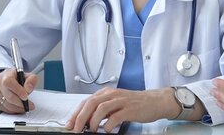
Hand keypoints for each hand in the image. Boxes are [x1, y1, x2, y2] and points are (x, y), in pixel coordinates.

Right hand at [0, 68, 38, 113]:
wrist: (3, 79)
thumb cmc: (16, 78)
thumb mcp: (26, 75)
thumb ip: (31, 80)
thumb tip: (28, 88)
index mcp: (6, 74)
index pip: (9, 83)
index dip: (18, 91)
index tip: (26, 97)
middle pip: (9, 97)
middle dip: (21, 103)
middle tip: (30, 106)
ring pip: (6, 105)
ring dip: (18, 108)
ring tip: (26, 107)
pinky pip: (3, 109)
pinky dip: (12, 111)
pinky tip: (18, 108)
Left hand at [65, 87, 179, 132]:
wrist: (154, 101)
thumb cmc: (134, 104)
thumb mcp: (115, 104)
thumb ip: (101, 110)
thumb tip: (86, 121)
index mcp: (106, 93)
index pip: (86, 101)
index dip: (76, 113)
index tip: (69, 124)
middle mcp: (112, 94)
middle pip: (91, 104)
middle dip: (80, 118)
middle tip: (75, 129)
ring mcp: (121, 101)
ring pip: (101, 108)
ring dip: (93, 121)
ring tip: (91, 130)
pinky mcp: (130, 109)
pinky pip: (116, 116)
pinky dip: (108, 124)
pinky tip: (107, 130)